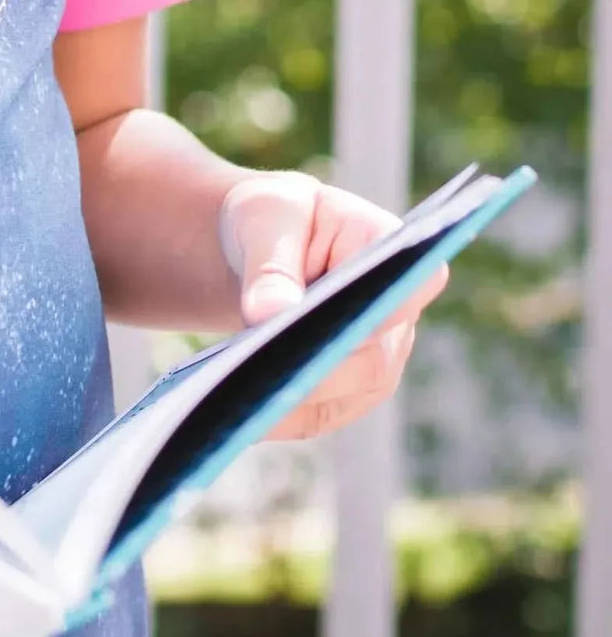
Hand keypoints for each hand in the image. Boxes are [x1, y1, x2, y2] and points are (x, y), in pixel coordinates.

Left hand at [218, 170, 447, 440]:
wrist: (264, 248)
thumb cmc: (274, 219)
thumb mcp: (265, 220)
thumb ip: (271, 264)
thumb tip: (268, 314)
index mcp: (389, 248)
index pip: (402, 289)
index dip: (372, 317)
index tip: (319, 328)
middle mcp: (398, 312)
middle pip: (370, 359)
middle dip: (312, 372)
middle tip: (255, 380)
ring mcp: (380, 356)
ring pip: (344, 397)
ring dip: (291, 401)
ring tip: (234, 402)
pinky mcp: (349, 391)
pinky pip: (318, 415)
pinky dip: (278, 416)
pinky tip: (237, 415)